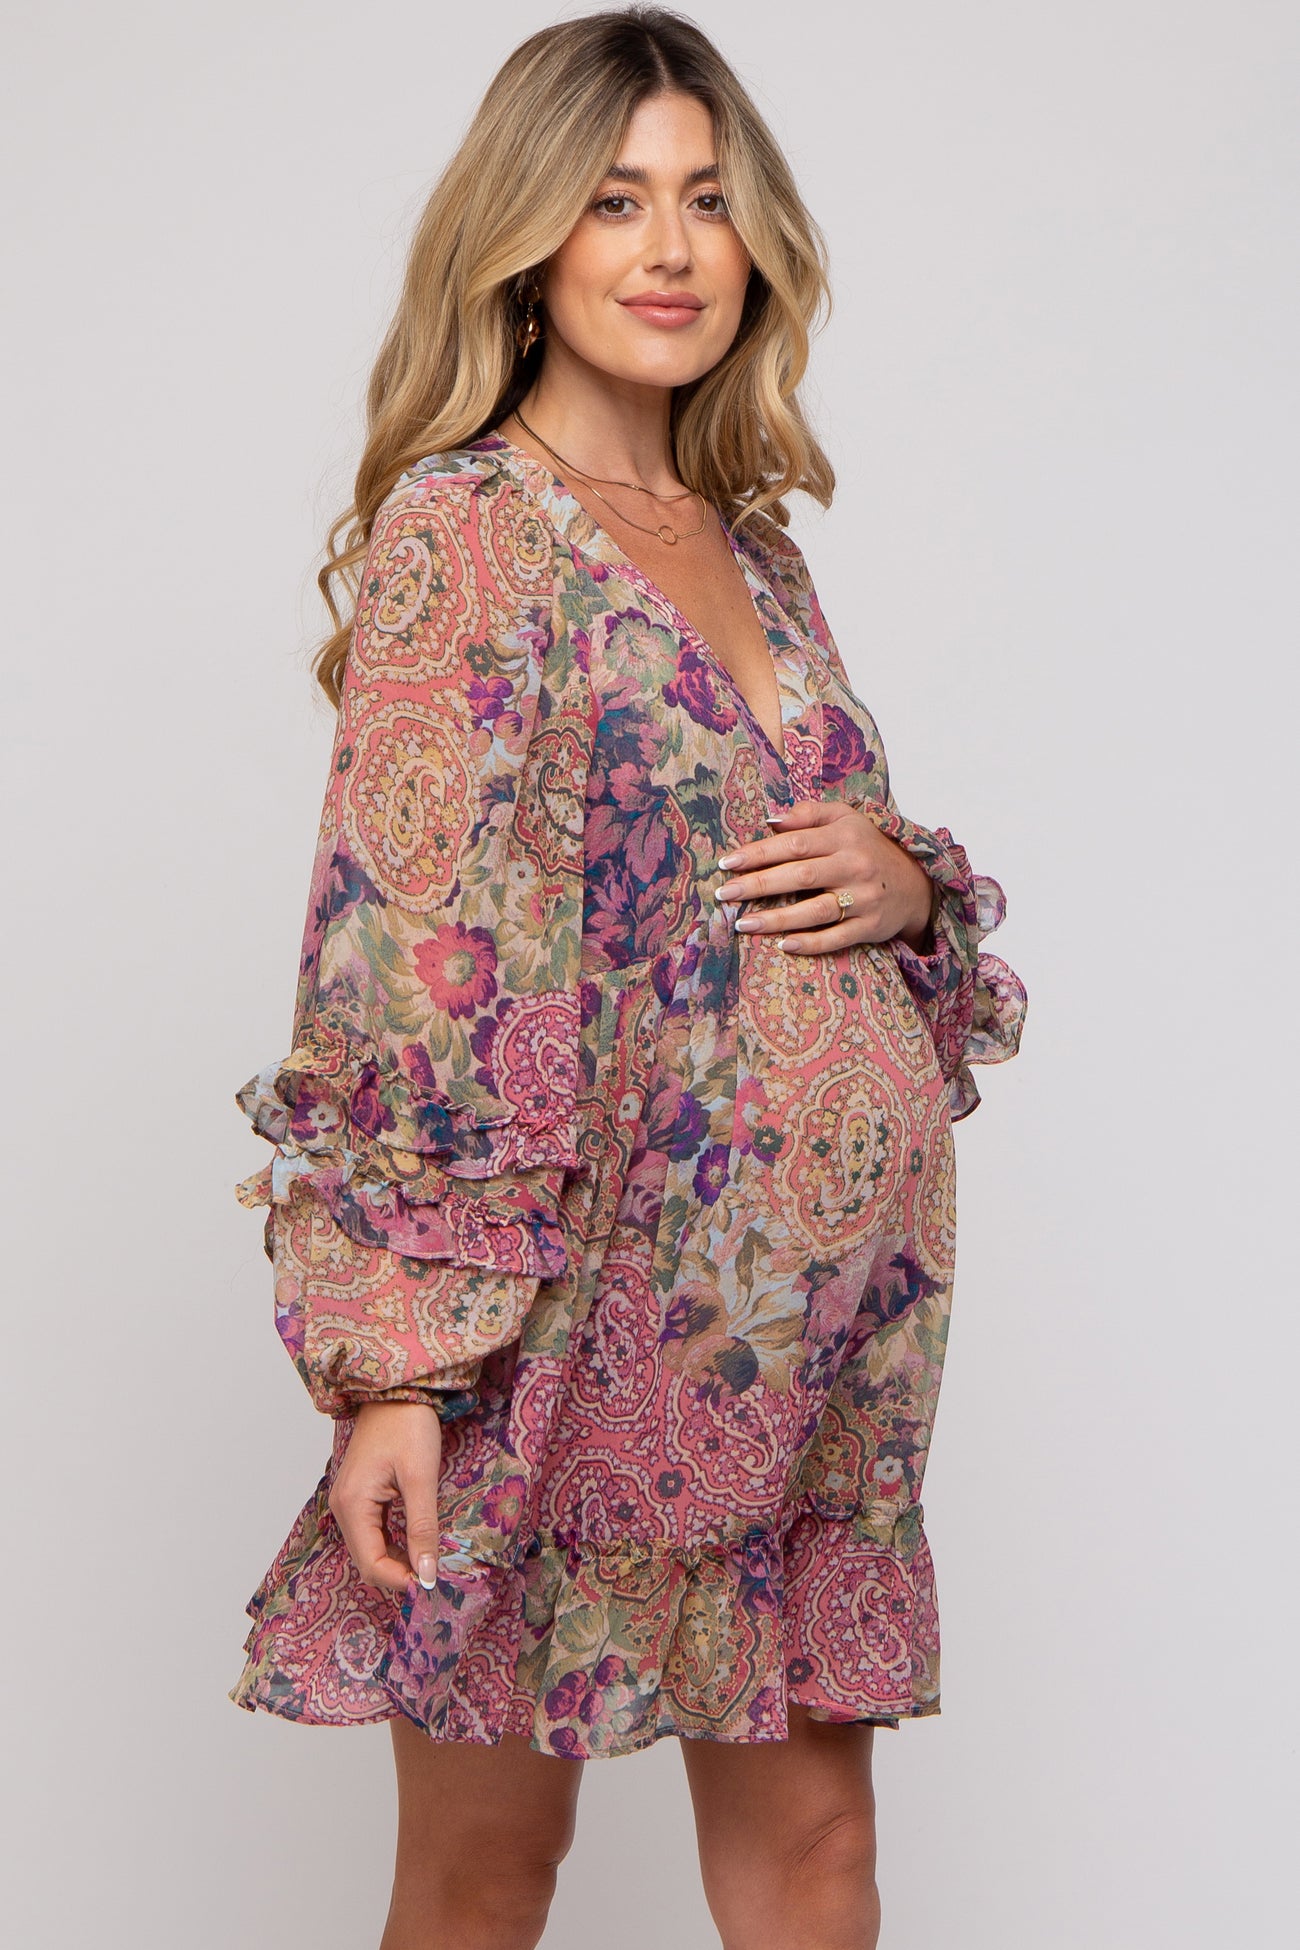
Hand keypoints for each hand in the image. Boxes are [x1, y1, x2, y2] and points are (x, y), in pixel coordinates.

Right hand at [328, 1400, 442, 1594]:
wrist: (396, 1388)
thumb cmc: (408, 1425)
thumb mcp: (420, 1477)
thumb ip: (422, 1527)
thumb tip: (427, 1572)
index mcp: (353, 1505)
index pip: (371, 1564)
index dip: (401, 1580)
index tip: (432, 1584)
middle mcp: (344, 1507)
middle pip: (368, 1560)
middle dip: (399, 1574)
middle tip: (435, 1576)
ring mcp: (350, 1500)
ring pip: (371, 1548)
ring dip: (398, 1560)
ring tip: (430, 1563)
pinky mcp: (360, 1494)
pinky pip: (373, 1531)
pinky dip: (394, 1544)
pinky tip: (417, 1544)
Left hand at [715, 798, 934, 955]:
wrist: (916, 883)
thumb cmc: (869, 847)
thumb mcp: (845, 818)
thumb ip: (808, 813)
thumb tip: (770, 819)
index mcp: (844, 836)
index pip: (794, 843)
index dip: (758, 853)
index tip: (727, 862)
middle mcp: (854, 866)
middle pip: (800, 876)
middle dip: (758, 885)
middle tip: (725, 894)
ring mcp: (864, 898)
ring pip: (815, 911)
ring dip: (777, 919)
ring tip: (743, 924)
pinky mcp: (870, 927)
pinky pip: (837, 938)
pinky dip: (810, 943)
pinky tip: (783, 945)